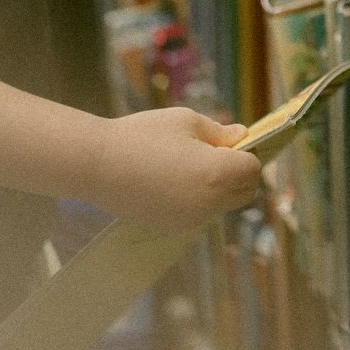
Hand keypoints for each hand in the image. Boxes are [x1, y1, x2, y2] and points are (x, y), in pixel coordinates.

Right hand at [85, 108, 261, 232]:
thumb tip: (242, 136)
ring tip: (188, 166)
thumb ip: (219, 132)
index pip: (253, 169)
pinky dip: (197, 200)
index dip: (246, 153)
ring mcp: (190, 220)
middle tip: (214, 154)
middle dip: (238, 175)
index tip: (227, 143)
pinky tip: (171, 181)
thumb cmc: (143, 136)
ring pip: (221, 205)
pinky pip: (198, 214)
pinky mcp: (170, 227)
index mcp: (218, 174)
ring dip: (218, 188)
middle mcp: (209, 203)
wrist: (97, 165)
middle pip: (244, 193)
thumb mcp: (187, 121)